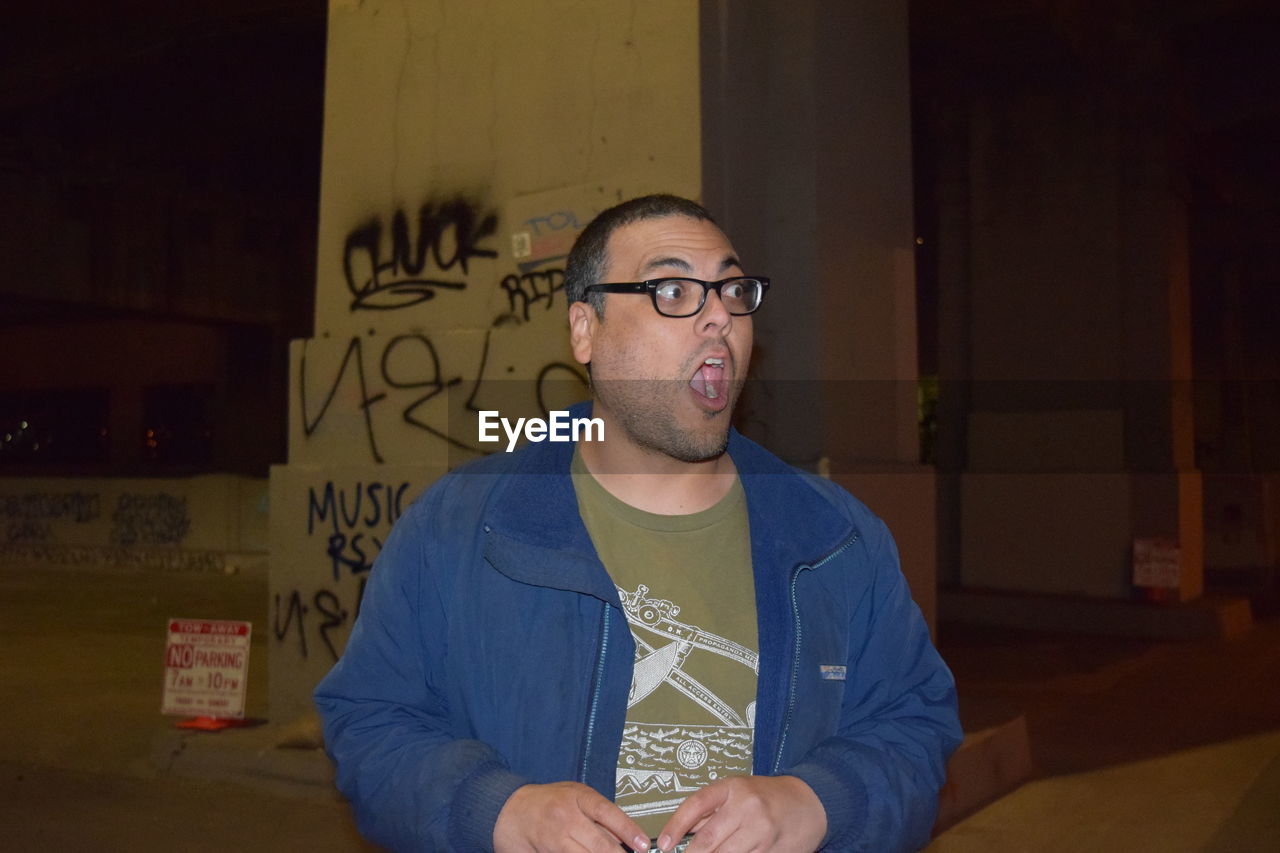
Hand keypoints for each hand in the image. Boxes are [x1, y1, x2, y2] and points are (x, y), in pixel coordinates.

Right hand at [493, 781, 649, 852]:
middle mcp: (567, 817)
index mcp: (578, 797)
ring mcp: (556, 838)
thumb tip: (626, 835)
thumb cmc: (547, 802)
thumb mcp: (574, 796)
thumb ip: (598, 813)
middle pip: (600, 843)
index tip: (644, 845)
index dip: (628, 830)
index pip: (608, 813)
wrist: (509, 810)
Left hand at [656, 775, 825, 852]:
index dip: (676, 826)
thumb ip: (711, 810)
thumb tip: (680, 831)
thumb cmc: (768, 797)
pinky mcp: (772, 850)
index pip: (696, 805)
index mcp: (732, 788)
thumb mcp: (738, 792)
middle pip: (708, 838)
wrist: (808, 802)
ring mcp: (761, 831)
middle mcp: (746, 807)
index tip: (664, 844)